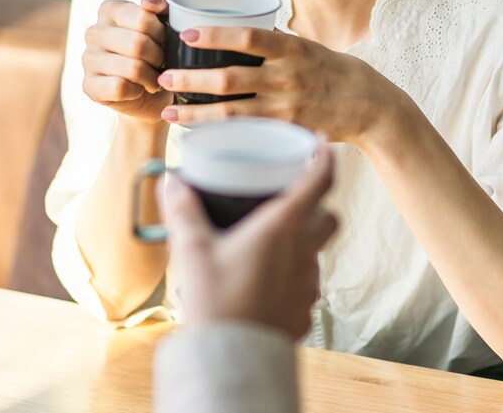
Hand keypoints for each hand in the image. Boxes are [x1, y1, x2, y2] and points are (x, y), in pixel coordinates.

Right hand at [81, 0, 172, 124]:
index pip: (143, 18)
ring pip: (132, 68)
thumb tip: (149, 3)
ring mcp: (88, 60)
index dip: (161, 32)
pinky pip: (120, 87)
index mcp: (109, 10)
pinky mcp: (89, 86)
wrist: (149, 91)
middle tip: (162, 62)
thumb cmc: (156, 49)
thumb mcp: (163, 20)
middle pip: (138, 44)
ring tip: (155, 78)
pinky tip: (138, 89)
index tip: (164, 39)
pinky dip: (137, 91)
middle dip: (158, 57)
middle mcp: (93, 32)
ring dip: (152, 77)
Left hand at [157, 27, 393, 141]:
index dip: (214, 35)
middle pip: (229, 77)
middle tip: (163, 77)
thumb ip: (274, 44)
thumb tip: (238, 33)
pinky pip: (247, 132)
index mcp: (291, 48)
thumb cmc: (334, 72)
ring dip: (196, 112)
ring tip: (168, 111)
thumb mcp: (308, 48)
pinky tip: (197, 133)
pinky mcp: (288, 130)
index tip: (186, 35)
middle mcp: (287, 76)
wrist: (371, 106)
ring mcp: (286, 106)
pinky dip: (220, 132)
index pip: (247, 36)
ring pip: (231, 111)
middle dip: (191, 78)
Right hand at [160, 145, 336, 339]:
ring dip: (302, 242)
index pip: (320, 181)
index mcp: (283, 228)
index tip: (323, 142)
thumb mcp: (192, 250)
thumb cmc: (215, 302)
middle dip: (318, 204)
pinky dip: (292, 275)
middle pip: (329, 217)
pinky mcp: (303, 312)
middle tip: (292, 197)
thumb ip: (183, 211)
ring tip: (271, 242)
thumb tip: (172, 181)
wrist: (231, 360)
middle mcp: (303, 253)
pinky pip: (305, 285)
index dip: (325, 157)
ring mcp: (308, 285)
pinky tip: (267, 280)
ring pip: (317, 252)